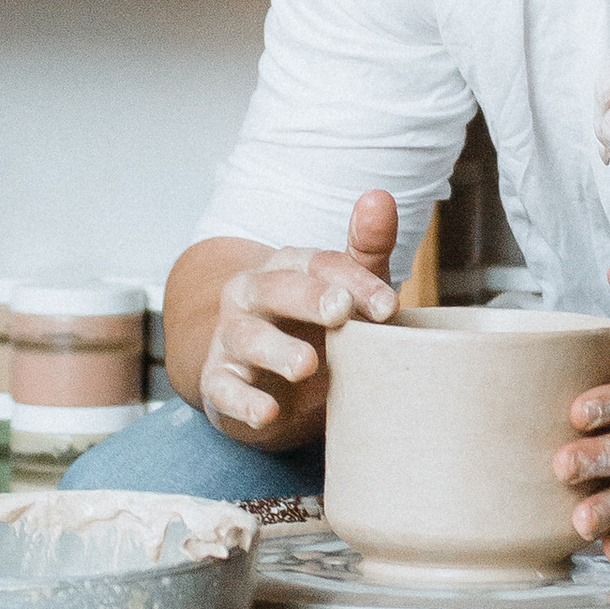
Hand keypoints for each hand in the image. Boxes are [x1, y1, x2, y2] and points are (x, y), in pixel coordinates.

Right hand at [200, 187, 398, 444]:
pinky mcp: (219, 380)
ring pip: (248, 338)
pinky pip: (225, 389)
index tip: (390, 308)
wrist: (266, 378)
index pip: (322, 264)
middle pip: (278, 288)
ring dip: (276, 350)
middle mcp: (253, 294)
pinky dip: (243, 401)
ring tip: (306, 365)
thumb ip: (366, 250)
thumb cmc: (317, 326)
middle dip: (309, 298)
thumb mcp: (346, 291)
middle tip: (340, 312)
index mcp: (288, 267)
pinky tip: (267, 412)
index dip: (357, 283)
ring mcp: (231, 336)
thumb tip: (380, 195)